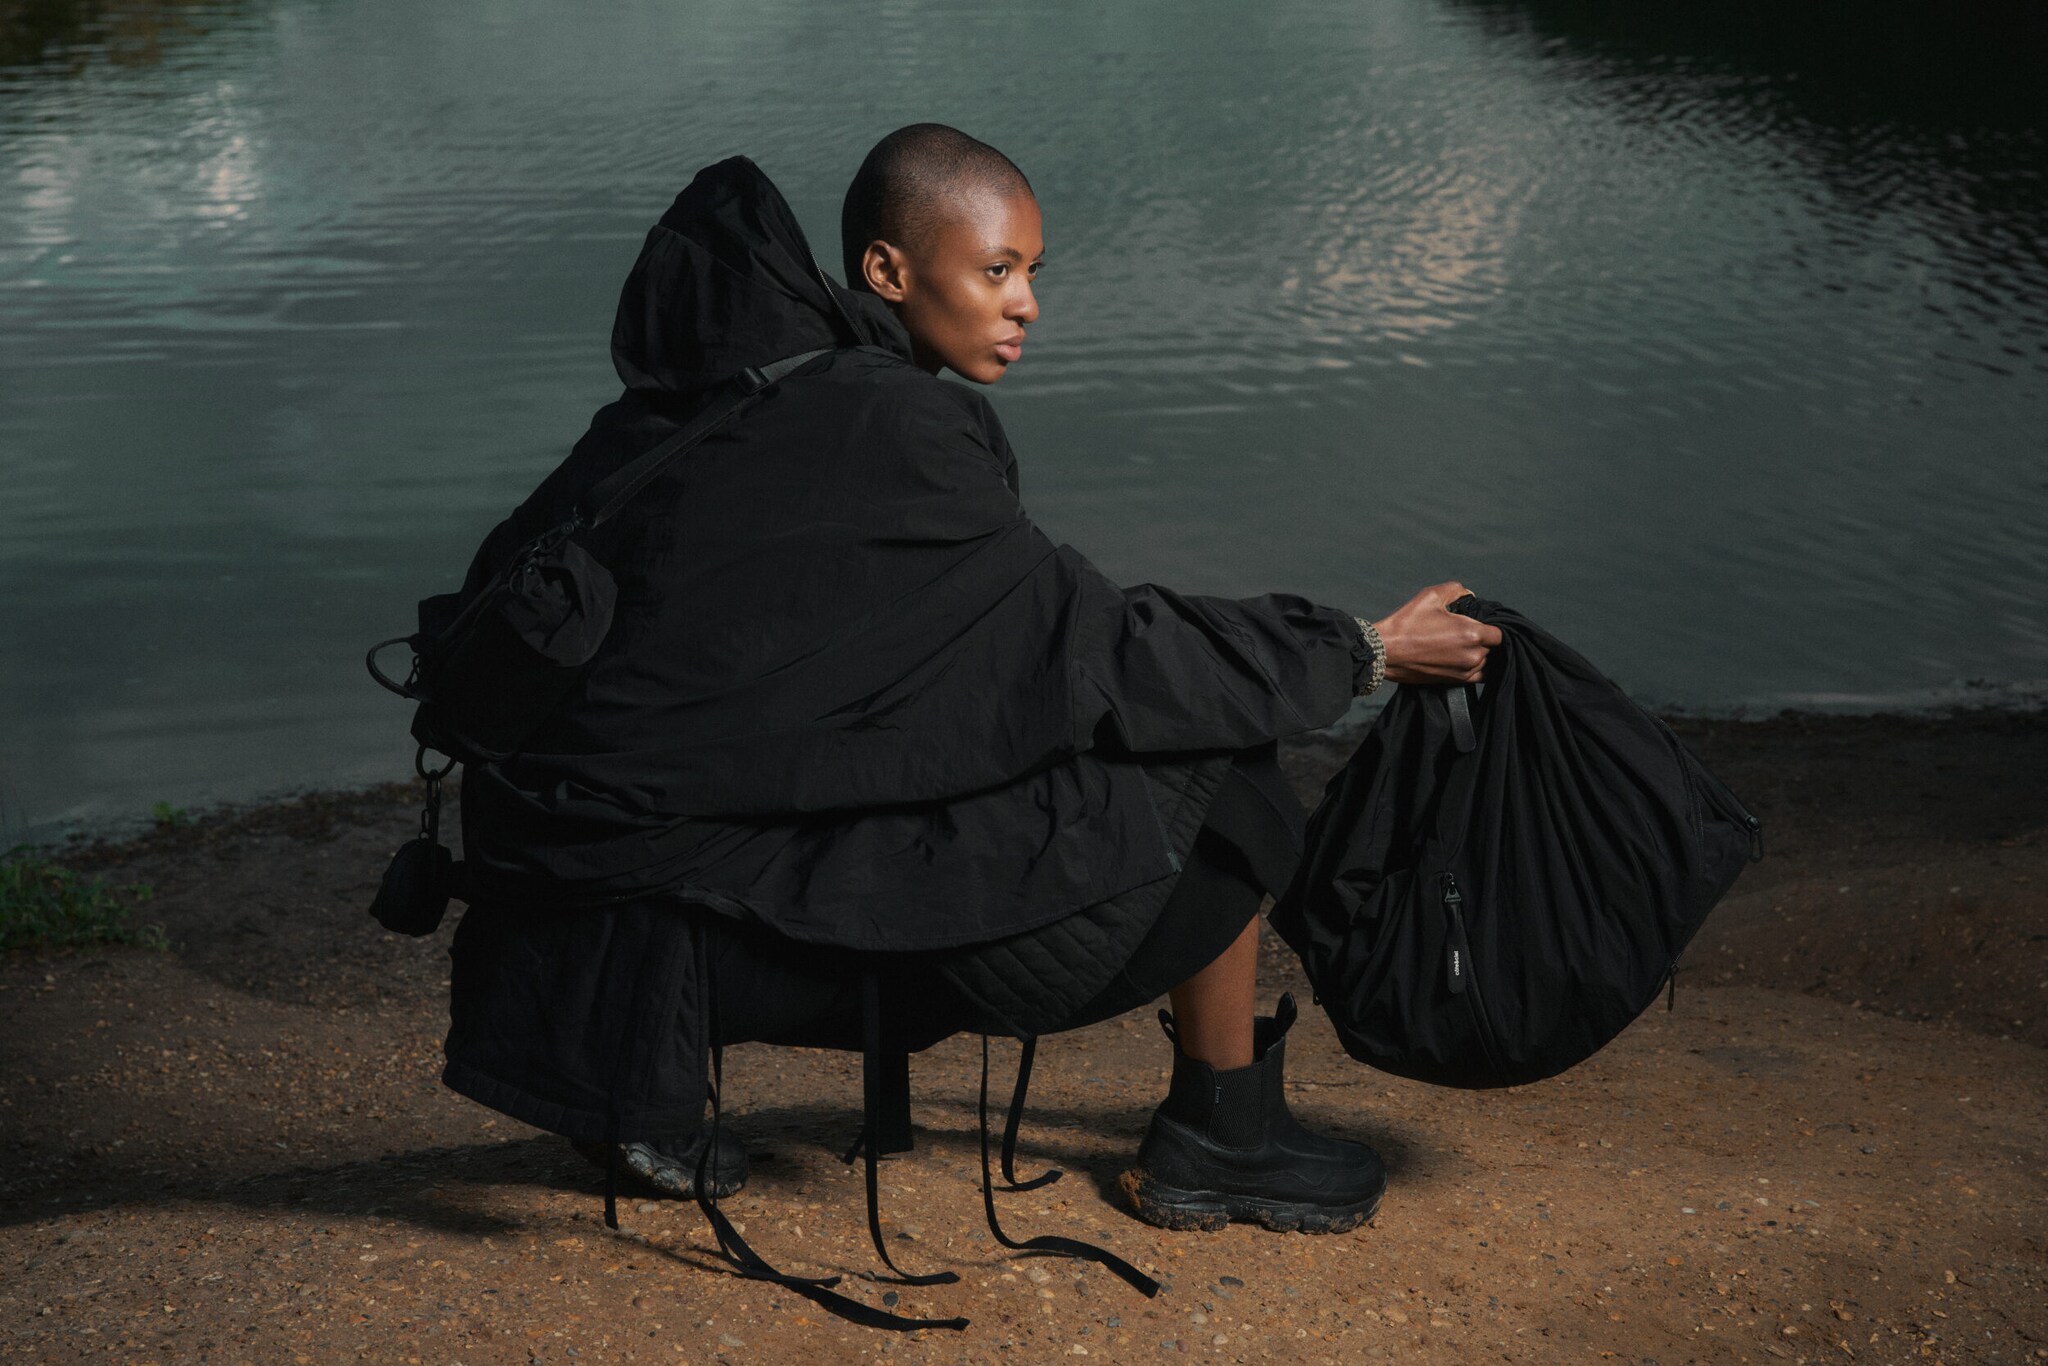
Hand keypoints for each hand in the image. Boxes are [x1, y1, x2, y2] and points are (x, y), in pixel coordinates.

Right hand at [1372, 581, 1500, 684]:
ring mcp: (1465, 671)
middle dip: (1483, 638)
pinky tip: (1463, 658)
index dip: (1492, 625)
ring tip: (1460, 644)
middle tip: (1465, 631)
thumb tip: (1470, 596)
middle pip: (1493, 647)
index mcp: (1472, 633)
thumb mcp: (1430, 595)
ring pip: (1487, 661)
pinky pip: (1479, 676)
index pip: (1499, 632)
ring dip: (1479, 653)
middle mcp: (1473, 655)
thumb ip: (1457, 590)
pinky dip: (1476, 667)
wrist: (1385, 652)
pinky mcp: (1456, 682)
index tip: (1480, 621)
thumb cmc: (1406, 623)